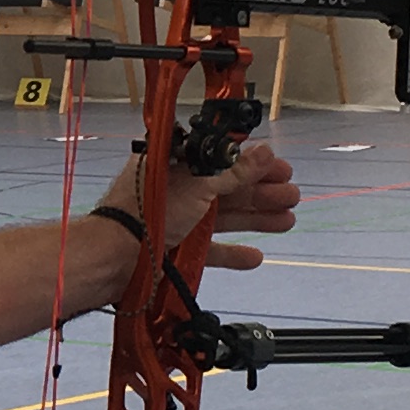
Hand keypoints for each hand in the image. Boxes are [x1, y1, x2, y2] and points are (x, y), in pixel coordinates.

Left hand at [95, 133, 300, 275]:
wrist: (116, 257)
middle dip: (261, 191)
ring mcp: (175, 220)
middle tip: (293, 194)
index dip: (252, 162)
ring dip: (255, 217)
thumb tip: (266, 152)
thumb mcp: (198, 183)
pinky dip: (231, 253)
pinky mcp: (175, 250)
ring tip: (287, 220)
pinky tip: (255, 256)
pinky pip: (208, 249)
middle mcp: (175, 189)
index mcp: (175, 162)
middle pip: (225, 188)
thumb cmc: (150, 210)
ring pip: (222, 217)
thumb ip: (234, 172)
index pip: (219, 156)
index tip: (280, 168)